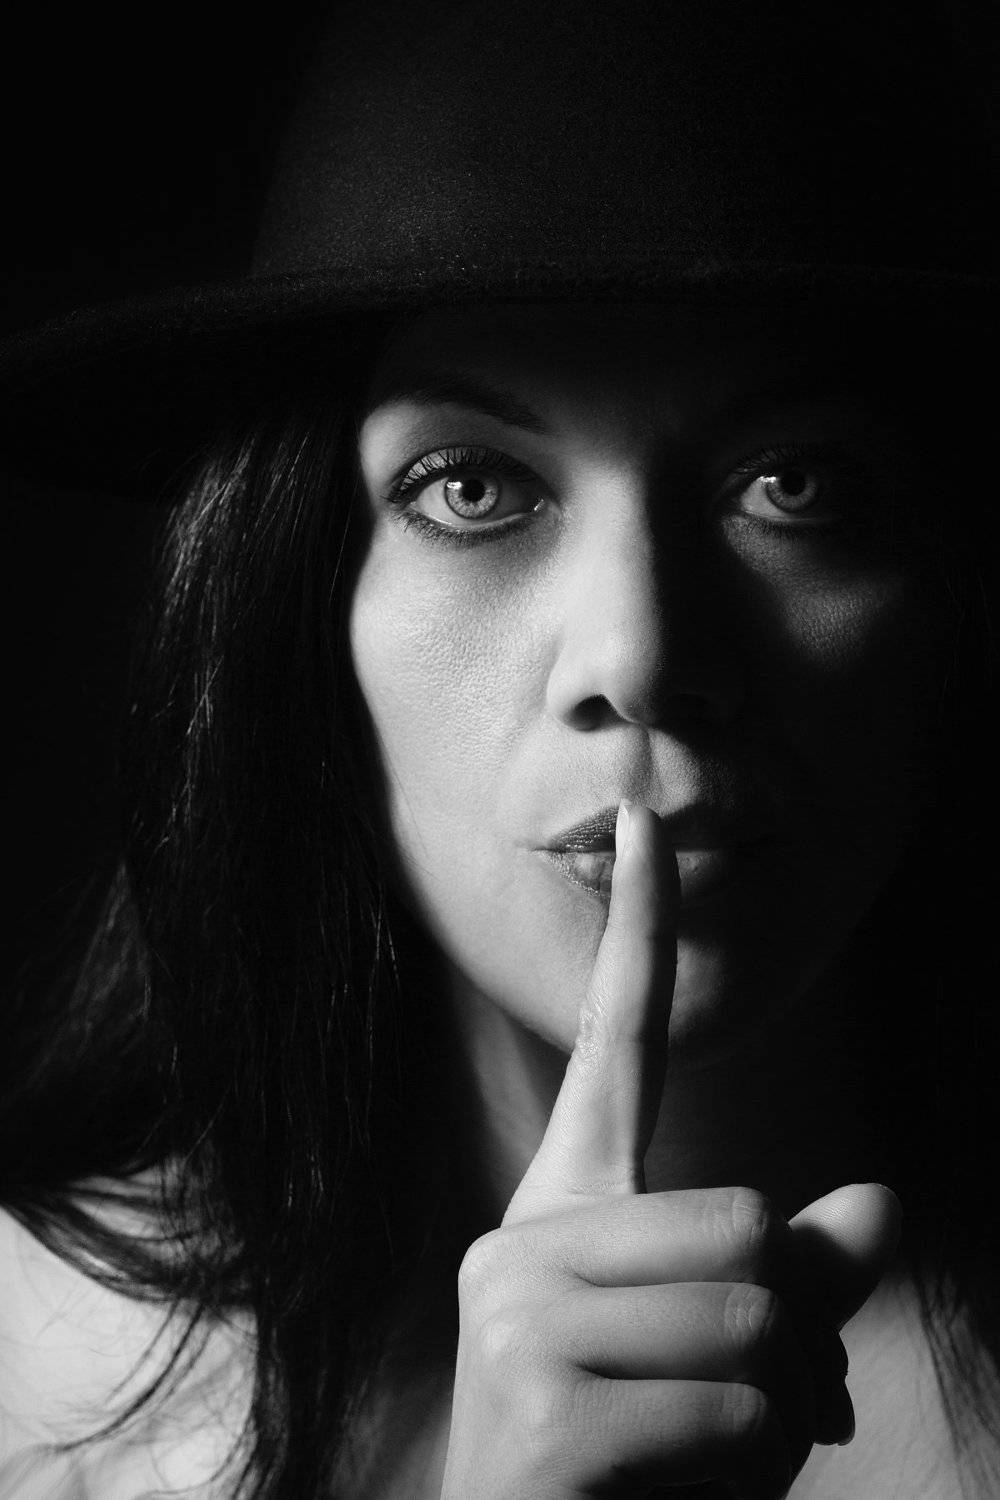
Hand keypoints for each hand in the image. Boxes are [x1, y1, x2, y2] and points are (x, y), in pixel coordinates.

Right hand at [441, 803, 900, 1497]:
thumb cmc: (641, 1475)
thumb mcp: (731, 1368)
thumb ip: (796, 1283)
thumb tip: (876, 1205)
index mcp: (569, 1210)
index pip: (616, 1041)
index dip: (638, 927)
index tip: (640, 814)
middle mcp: (524, 1237)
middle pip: (748, 1221)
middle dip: (786, 1342)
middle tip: (740, 1419)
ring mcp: (514, 1315)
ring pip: (751, 1312)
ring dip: (771, 1416)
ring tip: (695, 1466)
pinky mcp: (533, 1405)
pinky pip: (731, 1409)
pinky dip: (747, 1476)